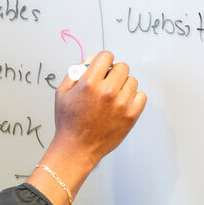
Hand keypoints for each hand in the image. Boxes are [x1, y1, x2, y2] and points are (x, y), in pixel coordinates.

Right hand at [26, 51, 145, 204]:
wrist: (76, 148)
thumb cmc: (68, 121)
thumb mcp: (62, 93)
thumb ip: (75, 72)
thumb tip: (92, 60)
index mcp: (89, 83)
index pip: (107, 56)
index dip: (103, 62)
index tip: (102, 69)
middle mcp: (107, 91)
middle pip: (122, 67)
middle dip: (114, 73)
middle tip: (106, 85)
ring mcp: (121, 103)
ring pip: (132, 81)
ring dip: (123, 86)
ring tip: (112, 98)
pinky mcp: (131, 115)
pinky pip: (141, 96)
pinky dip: (133, 98)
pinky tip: (120, 105)